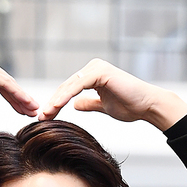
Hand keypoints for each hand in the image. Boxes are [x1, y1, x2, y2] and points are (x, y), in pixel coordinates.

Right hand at [0, 51, 38, 124]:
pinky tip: (25, 105)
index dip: (14, 96)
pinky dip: (17, 95)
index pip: (0, 81)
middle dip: (21, 98)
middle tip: (33, 110)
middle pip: (7, 81)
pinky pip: (5, 84)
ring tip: (33, 110)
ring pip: (8, 83)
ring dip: (22, 98)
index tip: (24, 108)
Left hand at [37, 59, 186, 130]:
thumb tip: (75, 105)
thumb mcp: (103, 106)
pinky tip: (56, 106)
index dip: (56, 104)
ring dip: (55, 101)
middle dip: (52, 104)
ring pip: (69, 86)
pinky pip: (78, 85)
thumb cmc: (130, 106)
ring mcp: (96, 68)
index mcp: (92, 75)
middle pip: (66, 87)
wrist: (146, 106)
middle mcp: (92, 68)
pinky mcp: (100, 72)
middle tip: (39, 118)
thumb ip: (89, 104)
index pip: (68, 90)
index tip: (45, 118)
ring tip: (44, 115)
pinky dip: (66, 96)